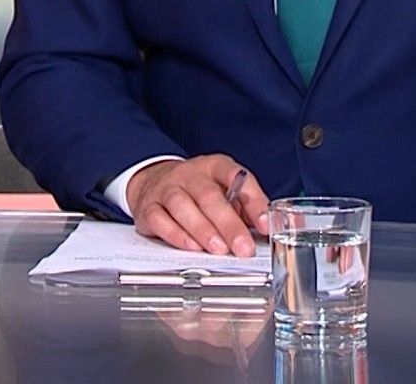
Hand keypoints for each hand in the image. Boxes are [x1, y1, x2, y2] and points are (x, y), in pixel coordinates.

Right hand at [127, 154, 268, 257]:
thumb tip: (267, 228)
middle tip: (243, 247)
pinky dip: (176, 235)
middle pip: (208, 196)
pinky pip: (160, 220)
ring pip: (182, 206)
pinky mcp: (148, 207)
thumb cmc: (197, 191)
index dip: (253, 200)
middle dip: (228, 224)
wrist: (153, 181)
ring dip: (203, 230)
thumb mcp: (224, 190)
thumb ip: (245, 207)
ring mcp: (166, 188)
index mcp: (214, 166)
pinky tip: (191, 247)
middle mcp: (189, 174)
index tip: (264, 223)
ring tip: (219, 249)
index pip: (236, 176)